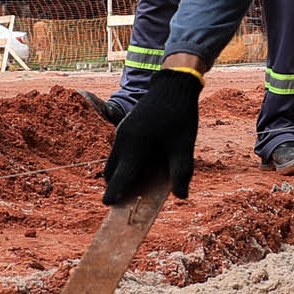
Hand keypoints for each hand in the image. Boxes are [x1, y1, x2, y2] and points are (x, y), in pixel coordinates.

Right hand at [101, 67, 203, 203]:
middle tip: (123, 202)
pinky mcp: (126, 128)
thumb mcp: (184, 146)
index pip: (121, 175)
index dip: (115, 192)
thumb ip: (181, 172)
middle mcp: (123, 139)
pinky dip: (124, 163)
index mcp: (135, 145)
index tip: (108, 206)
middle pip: (112, 170)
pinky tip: (138, 169)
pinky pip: (119, 151)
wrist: (173, 86)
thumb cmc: (180, 117)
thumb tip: (182, 196)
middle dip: (115, 186)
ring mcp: (122, 132)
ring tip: (131, 188)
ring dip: (119, 174)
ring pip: (114, 160)